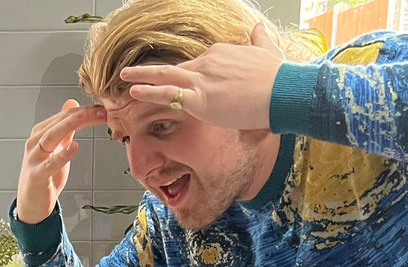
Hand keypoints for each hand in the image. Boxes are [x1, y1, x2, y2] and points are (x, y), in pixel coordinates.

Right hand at [17, 99, 107, 223]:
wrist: (32, 203)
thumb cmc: (45, 175)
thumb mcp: (57, 148)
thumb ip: (65, 128)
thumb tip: (72, 103)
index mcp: (40, 133)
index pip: (63, 116)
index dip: (83, 110)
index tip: (101, 108)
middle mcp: (35, 142)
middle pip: (58, 123)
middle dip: (80, 115)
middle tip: (100, 110)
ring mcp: (34, 158)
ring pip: (51, 137)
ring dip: (69, 125)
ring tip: (85, 117)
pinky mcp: (36, 175)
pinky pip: (50, 163)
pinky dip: (62, 154)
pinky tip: (74, 147)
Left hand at [120, 22, 283, 130]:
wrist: (283, 92)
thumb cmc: (279, 78)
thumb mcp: (269, 52)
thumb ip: (260, 40)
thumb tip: (258, 28)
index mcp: (221, 54)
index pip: (198, 64)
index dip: (186, 74)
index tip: (178, 82)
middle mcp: (208, 62)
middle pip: (176, 67)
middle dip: (153, 71)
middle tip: (132, 71)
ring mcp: (202, 79)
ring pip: (165, 76)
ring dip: (142, 77)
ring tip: (124, 78)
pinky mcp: (200, 98)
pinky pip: (168, 94)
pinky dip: (149, 92)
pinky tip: (134, 92)